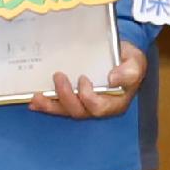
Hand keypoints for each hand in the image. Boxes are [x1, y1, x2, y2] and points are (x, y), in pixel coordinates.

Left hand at [29, 41, 145, 118]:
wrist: (120, 57)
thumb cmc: (128, 60)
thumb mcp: (135, 61)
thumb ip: (129, 71)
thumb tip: (113, 78)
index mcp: (116, 102)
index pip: (99, 107)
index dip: (88, 97)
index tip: (82, 78)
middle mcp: (99, 108)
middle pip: (80, 112)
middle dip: (65, 97)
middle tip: (58, 76)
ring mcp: (85, 105)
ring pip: (66, 111)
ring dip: (50, 105)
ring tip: (36, 96)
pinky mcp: (74, 99)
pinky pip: (59, 107)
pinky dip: (45, 105)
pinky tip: (33, 101)